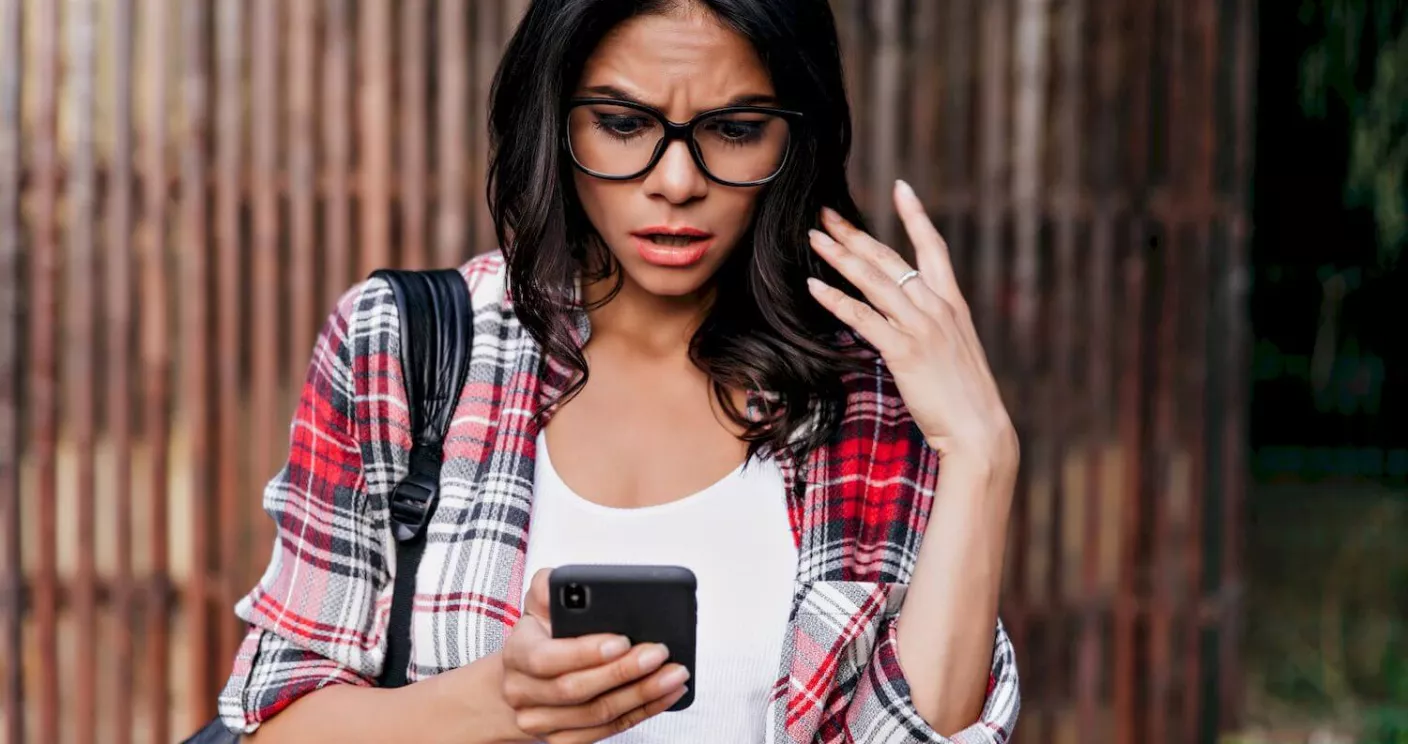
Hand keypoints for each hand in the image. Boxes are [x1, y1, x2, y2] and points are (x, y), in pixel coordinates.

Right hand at [499, 569, 689, 742]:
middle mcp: (522, 692)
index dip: (585, 652)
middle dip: (623, 672)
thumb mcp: (539, 602)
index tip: (622, 640)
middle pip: (576, 689)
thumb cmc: (541, 634)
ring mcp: (541, 722)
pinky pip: (607, 730)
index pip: (546, 658)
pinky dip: (642, 712)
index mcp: (516, 653)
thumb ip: (548, 585)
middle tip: (659, 653)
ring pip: (597, 714)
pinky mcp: (564, 739)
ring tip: (674, 674)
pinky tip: (667, 694)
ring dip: (642, 695)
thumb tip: (561, 583)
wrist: (525, 677)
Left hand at [806, 181, 1018, 473]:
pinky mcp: (905, 350)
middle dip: (855, 233)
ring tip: (814, 238)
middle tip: (826, 212)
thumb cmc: (963, 396)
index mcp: (952, 303)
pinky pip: (863, 317)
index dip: (916, 216)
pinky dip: (837, 300)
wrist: (979, 428)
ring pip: (874, 281)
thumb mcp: (953, 351)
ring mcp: (921, 326)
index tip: (901, 187)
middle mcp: (937, 307)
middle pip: (890, 259)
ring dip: (840, 257)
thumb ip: (932, 327)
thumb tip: (906, 318)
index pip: (934, 247)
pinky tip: (815, 287)